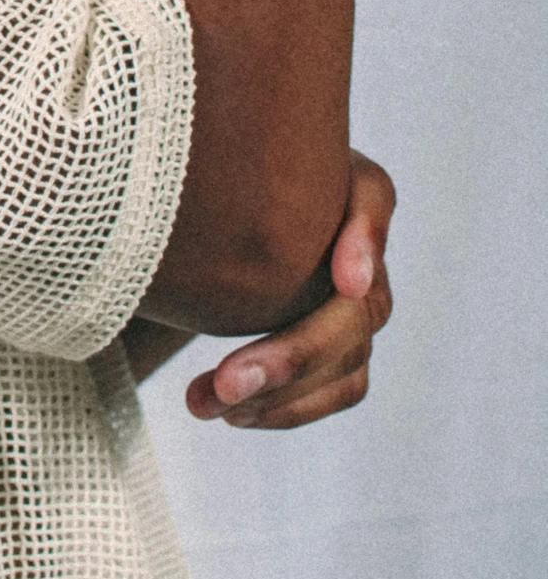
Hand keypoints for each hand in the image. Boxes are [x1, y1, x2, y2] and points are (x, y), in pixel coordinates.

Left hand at [186, 151, 394, 428]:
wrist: (210, 224)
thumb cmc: (223, 186)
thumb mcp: (226, 166)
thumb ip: (250, 170)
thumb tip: (329, 266)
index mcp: (347, 190)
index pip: (371, 199)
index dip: (363, 240)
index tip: (345, 282)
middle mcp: (363, 255)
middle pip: (354, 316)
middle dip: (291, 356)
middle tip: (225, 381)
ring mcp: (355, 312)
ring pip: (346, 367)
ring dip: (280, 396)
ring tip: (207, 402)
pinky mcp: (339, 353)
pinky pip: (334, 392)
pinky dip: (283, 410)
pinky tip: (231, 413)